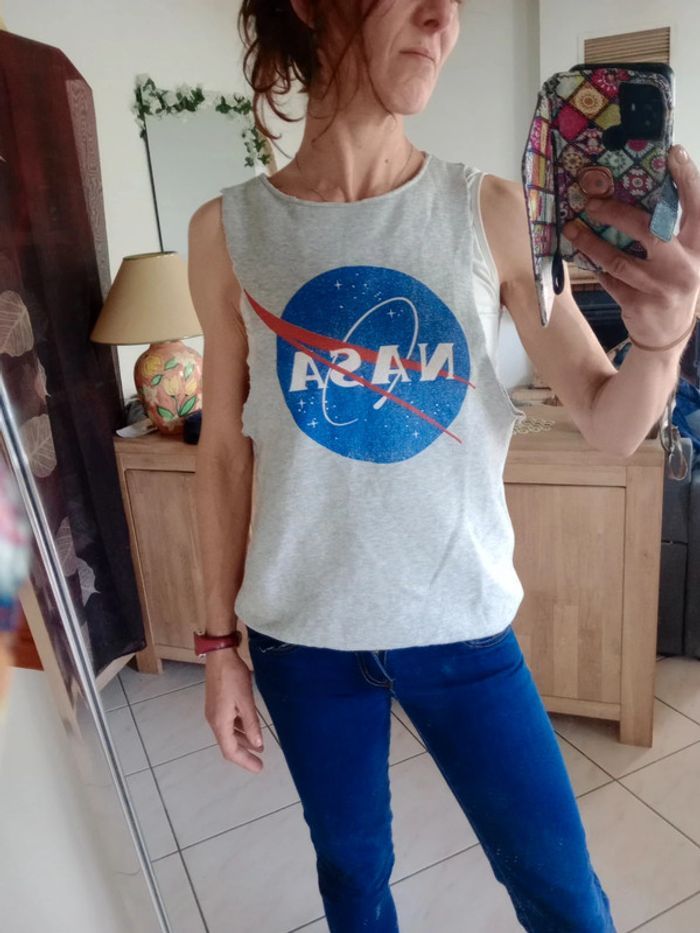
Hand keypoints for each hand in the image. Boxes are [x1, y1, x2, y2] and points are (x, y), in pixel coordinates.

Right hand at [204, 647, 265, 772]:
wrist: (219, 655)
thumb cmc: (233, 677)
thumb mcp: (246, 701)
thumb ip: (251, 724)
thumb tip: (257, 744)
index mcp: (220, 722)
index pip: (231, 750)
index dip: (245, 761)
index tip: (259, 767)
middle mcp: (214, 720)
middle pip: (228, 744)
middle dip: (244, 753)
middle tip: (260, 761)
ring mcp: (214, 712)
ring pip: (228, 733)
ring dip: (243, 740)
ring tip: (258, 746)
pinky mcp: (217, 704)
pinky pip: (228, 723)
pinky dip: (239, 729)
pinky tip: (249, 727)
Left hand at [562, 144, 699, 347]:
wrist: (667, 336)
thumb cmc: (673, 285)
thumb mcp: (683, 258)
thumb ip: (670, 233)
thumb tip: (638, 195)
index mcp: (699, 248)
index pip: (697, 207)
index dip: (687, 178)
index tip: (673, 153)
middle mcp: (684, 266)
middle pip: (648, 230)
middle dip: (616, 212)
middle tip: (591, 201)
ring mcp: (660, 287)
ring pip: (618, 258)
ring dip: (591, 242)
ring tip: (573, 229)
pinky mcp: (637, 304)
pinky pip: (609, 279)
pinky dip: (594, 266)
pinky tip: (581, 254)